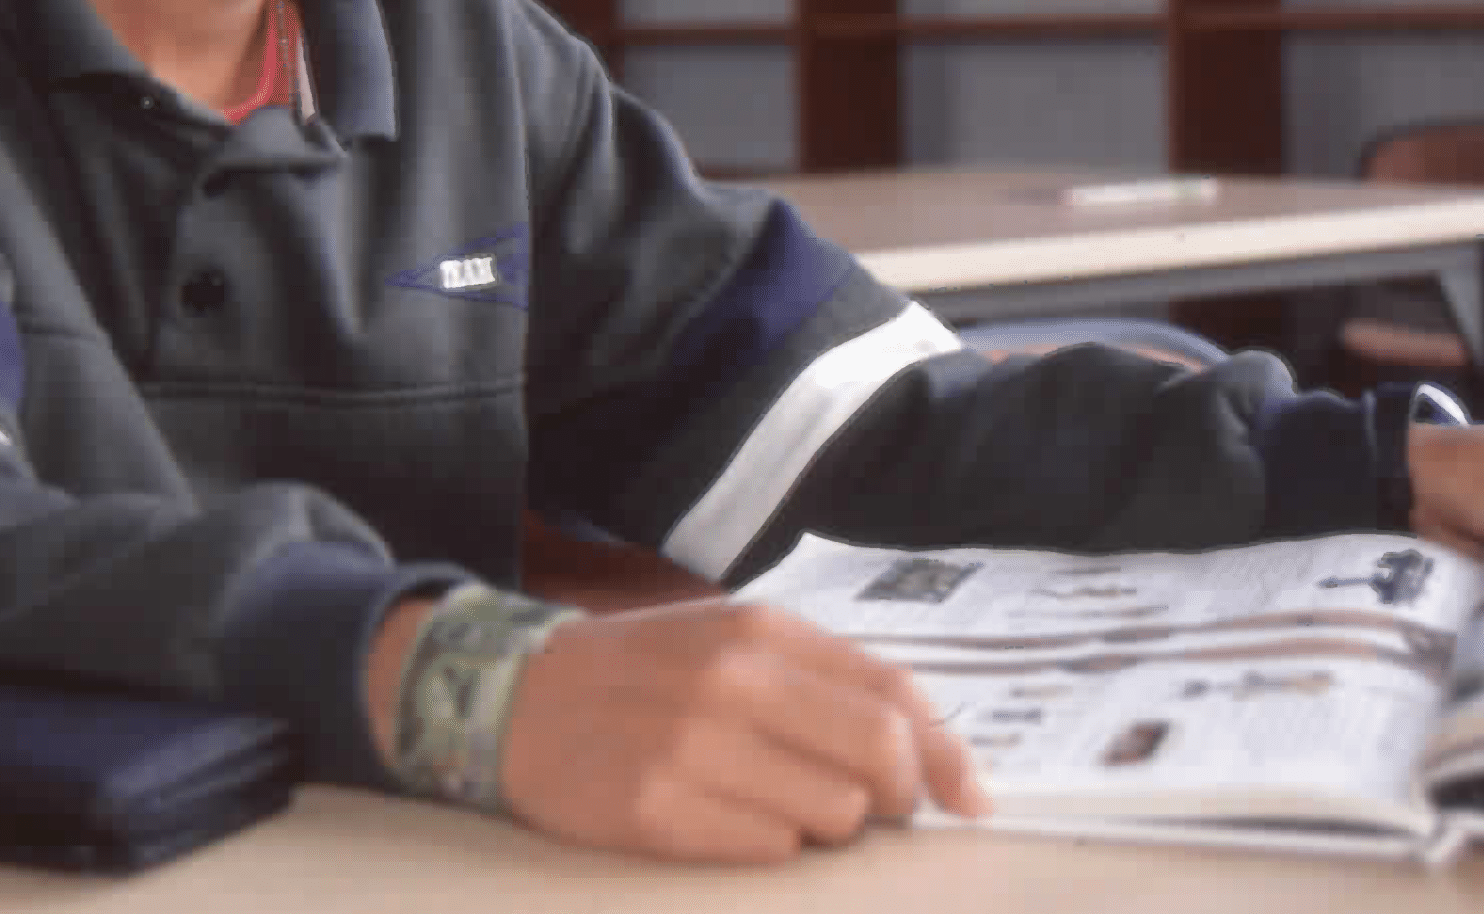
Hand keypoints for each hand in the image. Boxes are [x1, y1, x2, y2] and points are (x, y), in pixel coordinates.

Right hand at [502, 602, 986, 862]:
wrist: (515, 697)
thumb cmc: (644, 674)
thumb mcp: (732, 642)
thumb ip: (825, 683)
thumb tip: (932, 759)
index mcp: (761, 631)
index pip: (894, 692)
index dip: (945, 755)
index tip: (968, 799)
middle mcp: (733, 681)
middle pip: (879, 757)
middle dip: (893, 797)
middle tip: (868, 807)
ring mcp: (692, 747)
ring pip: (832, 817)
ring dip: (822, 825)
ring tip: (769, 800)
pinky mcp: (655, 812)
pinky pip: (769, 852)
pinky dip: (768, 846)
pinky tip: (725, 818)